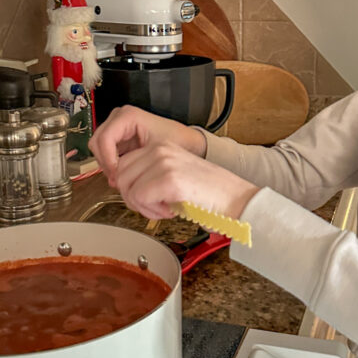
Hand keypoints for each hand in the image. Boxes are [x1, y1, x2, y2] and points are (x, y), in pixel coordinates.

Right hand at [89, 105, 205, 184]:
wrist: (186, 141)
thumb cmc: (176, 142)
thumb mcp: (156, 152)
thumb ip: (135, 164)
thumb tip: (115, 180)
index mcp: (127, 116)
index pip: (105, 139)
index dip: (107, 159)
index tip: (116, 176)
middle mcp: (118, 117)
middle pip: (97, 142)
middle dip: (105, 163)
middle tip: (117, 180)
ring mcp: (116, 126)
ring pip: (98, 148)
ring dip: (107, 164)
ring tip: (121, 179)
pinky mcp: (118, 136)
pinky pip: (105, 151)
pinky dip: (110, 164)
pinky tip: (122, 174)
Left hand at [113, 139, 258, 220]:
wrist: (236, 199)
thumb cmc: (209, 193)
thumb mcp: (174, 174)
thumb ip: (149, 174)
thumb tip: (123, 186)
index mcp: (161, 145)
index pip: (123, 165)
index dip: (131, 187)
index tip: (148, 198)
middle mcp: (160, 150)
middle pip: (121, 177)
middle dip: (133, 198)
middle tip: (155, 206)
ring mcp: (164, 163)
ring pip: (127, 189)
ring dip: (143, 207)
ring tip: (164, 208)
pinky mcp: (169, 180)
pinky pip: (140, 199)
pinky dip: (152, 212)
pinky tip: (171, 210)